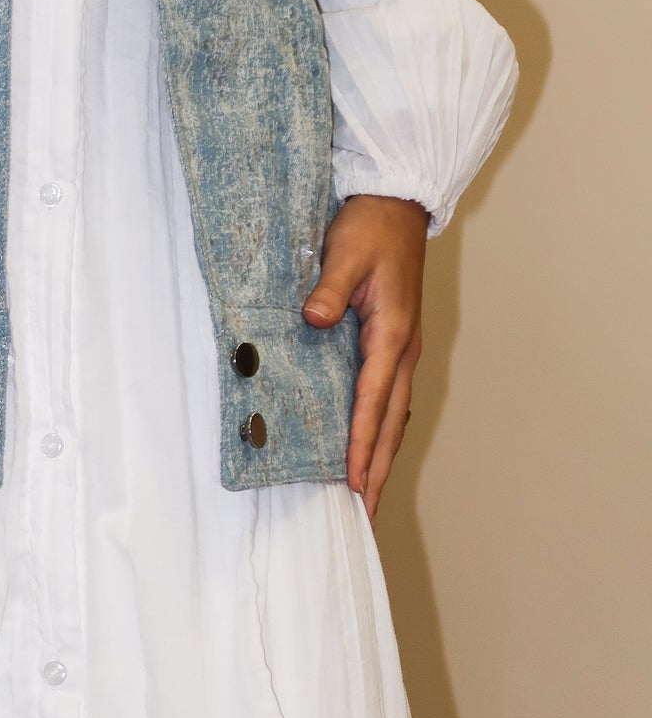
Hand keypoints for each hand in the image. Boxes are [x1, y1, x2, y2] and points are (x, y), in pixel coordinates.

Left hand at [301, 194, 427, 524]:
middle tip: (364, 513)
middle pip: (390, 421)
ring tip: (367, 494)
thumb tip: (312, 320)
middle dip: (377, 468)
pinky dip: (381, 427)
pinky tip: (369, 444)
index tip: (352, 482)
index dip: (361, 444)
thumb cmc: (370, 227)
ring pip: (393, 413)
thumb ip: (329, 289)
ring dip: (381, 454)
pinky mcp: (395, 341)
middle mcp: (404, 349)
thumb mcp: (345, 251)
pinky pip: (389, 396)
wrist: (396, 203)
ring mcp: (403, 348)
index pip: (373, 401)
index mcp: (392, 333)